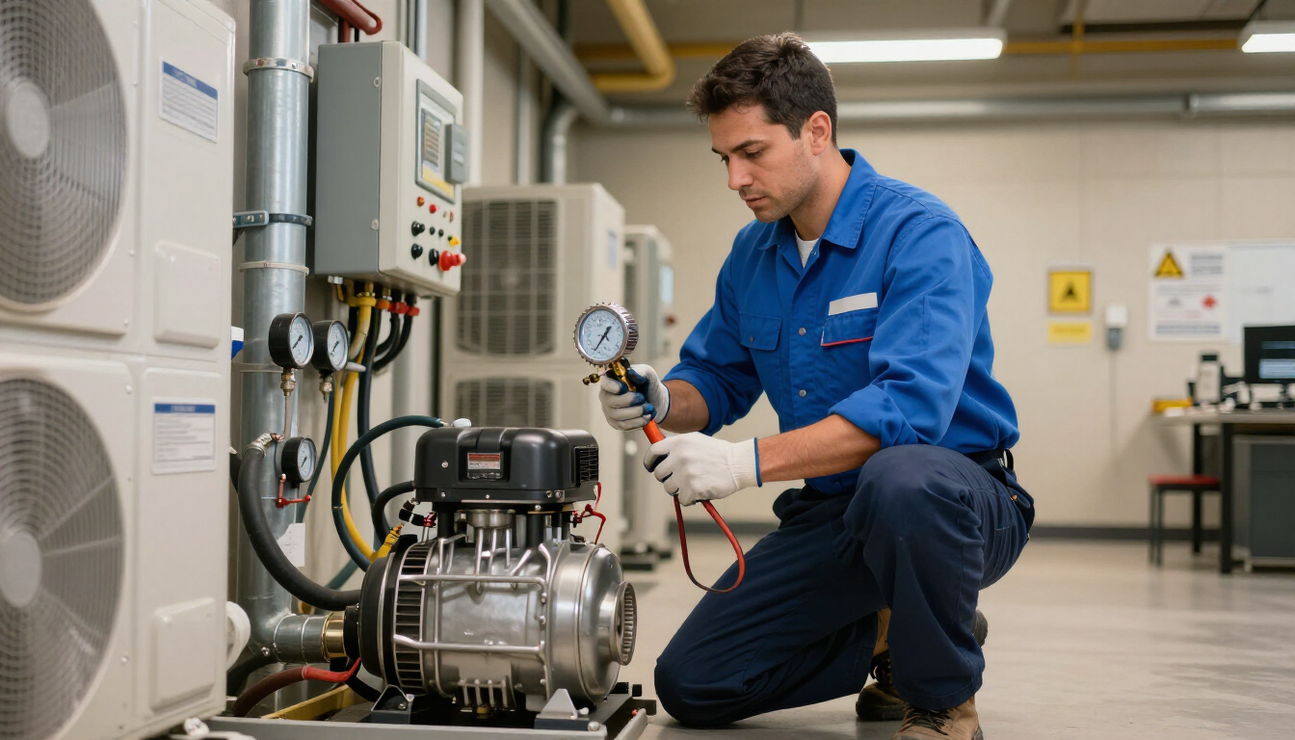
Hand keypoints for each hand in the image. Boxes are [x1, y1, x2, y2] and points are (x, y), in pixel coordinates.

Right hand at [599, 364, 669, 431]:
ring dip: (636, 412)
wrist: (655, 401)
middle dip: (630, 401)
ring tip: (648, 408)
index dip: (613, 387)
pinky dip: (637, 422)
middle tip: (643, 398)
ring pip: (617, 415)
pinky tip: (646, 417)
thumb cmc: (648, 384)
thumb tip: (630, 373)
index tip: (624, 388)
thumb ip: (640, 372)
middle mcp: (606, 395)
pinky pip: (623, 425)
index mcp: (611, 380)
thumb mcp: (648, 373)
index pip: (605, 383)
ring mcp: (609, 410)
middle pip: (611, 402)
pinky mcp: (615, 423)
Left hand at [644, 433, 758, 505]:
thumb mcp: (695, 440)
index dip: (649, 461)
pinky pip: (682, 499)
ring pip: (668, 488)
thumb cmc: (718, 453)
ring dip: (679, 489)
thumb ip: (676, 445)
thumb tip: (658, 453)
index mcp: (679, 442)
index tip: (651, 467)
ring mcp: (686, 473)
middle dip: (668, 478)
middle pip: (659, 474)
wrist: (738, 464)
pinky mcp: (693, 488)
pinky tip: (700, 490)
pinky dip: (690, 498)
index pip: (653, 452)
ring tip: (693, 483)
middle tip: (681, 477)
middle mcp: (680, 456)